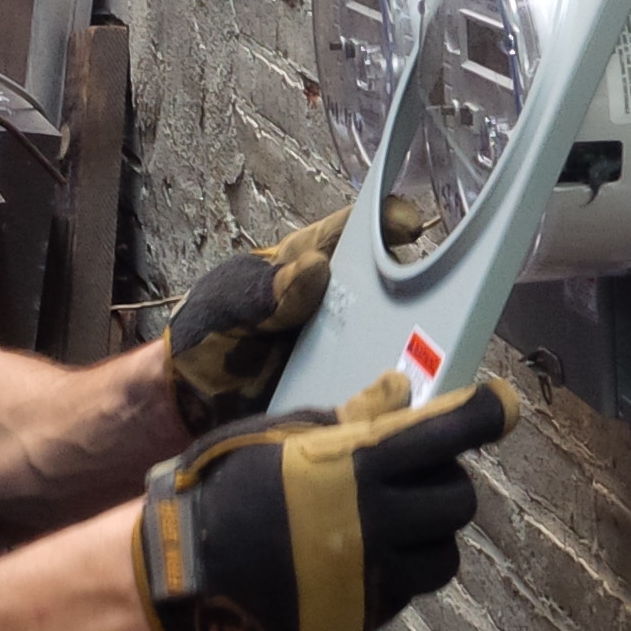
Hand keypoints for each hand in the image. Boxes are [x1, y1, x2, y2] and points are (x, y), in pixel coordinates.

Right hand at [133, 370, 522, 630]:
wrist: (179, 572)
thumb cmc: (224, 488)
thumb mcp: (283, 435)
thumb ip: (353, 417)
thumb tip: (404, 392)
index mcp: (362, 466)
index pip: (451, 433)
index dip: (485, 414)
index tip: (500, 406)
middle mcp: (379, 523)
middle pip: (460, 500)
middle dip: (444, 483)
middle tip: (413, 477)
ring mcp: (373, 578)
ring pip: (443, 556)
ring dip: (427, 535)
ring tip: (386, 524)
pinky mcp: (362, 620)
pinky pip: (404, 592)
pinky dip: (393, 572)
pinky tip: (352, 558)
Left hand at [165, 197, 428, 433]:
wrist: (186, 408)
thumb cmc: (204, 339)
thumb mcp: (229, 305)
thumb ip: (269, 291)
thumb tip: (319, 267)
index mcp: (302, 267)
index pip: (347, 233)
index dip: (382, 222)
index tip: (411, 228)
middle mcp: (333, 302)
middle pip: (386, 283)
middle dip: (418, 283)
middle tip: (444, 292)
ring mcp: (344, 346)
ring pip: (391, 333)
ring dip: (415, 338)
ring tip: (441, 344)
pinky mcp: (343, 388)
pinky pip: (375, 382)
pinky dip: (395, 386)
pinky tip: (415, 391)